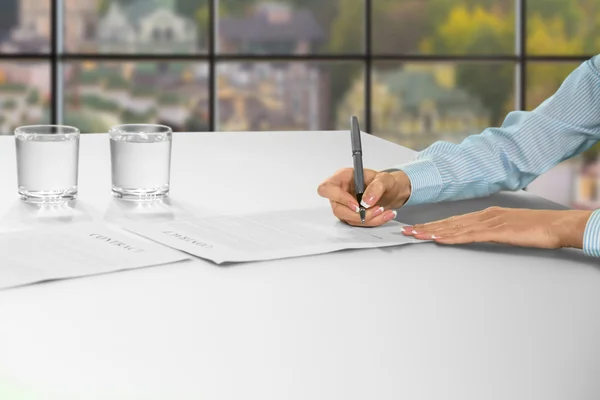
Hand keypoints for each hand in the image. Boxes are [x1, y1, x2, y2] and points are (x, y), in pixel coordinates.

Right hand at [317, 168, 410, 225]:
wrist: (391, 192)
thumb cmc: (384, 182)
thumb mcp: (384, 179)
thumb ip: (376, 187)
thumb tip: (366, 201)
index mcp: (342, 177)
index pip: (327, 188)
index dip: (339, 198)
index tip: (356, 204)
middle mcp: (340, 192)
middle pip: (337, 209)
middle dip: (357, 214)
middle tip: (375, 210)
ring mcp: (344, 205)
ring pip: (348, 219)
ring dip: (368, 218)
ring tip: (383, 210)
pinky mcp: (351, 215)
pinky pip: (358, 223)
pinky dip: (373, 221)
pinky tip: (384, 215)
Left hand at [402, 207, 591, 248]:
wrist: (555, 225)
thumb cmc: (536, 228)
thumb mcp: (508, 228)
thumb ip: (492, 231)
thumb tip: (478, 236)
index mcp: (486, 215)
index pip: (454, 221)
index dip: (434, 225)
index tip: (417, 228)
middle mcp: (483, 216)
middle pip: (449, 223)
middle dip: (425, 227)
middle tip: (406, 230)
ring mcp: (488, 222)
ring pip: (454, 228)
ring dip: (432, 231)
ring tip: (414, 234)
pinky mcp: (495, 231)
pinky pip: (468, 235)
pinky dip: (450, 237)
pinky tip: (438, 238)